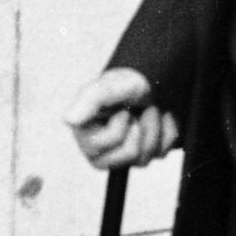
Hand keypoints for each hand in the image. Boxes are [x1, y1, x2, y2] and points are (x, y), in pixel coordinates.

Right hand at [64, 69, 179, 168]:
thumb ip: (90, 100)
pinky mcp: (146, 154)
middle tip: (137, 110)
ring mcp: (125, 155)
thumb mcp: (111, 85)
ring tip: (149, 110)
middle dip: (141, 126)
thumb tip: (68, 119)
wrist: (160, 77)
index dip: (121, 124)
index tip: (122, 109)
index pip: (108, 145)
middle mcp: (102, 150)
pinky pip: (161, 153)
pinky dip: (167, 131)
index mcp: (87, 135)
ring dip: (155, 127)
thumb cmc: (131, 81)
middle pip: (130, 154)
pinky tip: (160, 117)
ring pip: (146, 157)